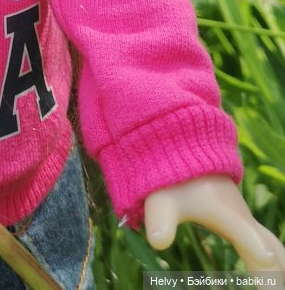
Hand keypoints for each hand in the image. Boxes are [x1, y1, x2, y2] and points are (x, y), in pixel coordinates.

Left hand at [145, 176, 284, 285]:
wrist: (187, 151)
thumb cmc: (174, 179)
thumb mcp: (163, 200)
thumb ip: (160, 219)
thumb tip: (157, 242)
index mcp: (227, 215)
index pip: (246, 235)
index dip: (256, 248)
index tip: (266, 259)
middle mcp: (243, 219)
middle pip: (270, 248)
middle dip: (275, 272)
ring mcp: (246, 220)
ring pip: (272, 245)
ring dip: (279, 268)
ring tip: (277, 285)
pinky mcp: (243, 222)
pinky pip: (267, 244)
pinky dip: (276, 261)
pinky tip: (275, 271)